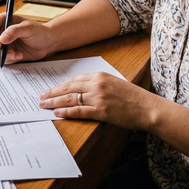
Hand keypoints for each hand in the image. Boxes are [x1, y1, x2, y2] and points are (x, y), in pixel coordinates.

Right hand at [0, 13, 55, 63]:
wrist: (47, 43)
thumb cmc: (40, 32)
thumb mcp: (29, 28)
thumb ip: (15, 31)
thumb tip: (2, 38)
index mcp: (4, 20)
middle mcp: (1, 32)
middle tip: (10, 52)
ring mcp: (3, 43)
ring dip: (4, 56)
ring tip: (17, 54)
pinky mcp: (7, 53)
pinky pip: (1, 59)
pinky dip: (8, 60)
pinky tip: (19, 56)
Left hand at [38, 72, 157, 130]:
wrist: (147, 107)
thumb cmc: (133, 97)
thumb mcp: (114, 83)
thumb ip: (98, 84)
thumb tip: (81, 90)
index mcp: (100, 75)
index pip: (74, 80)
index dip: (60, 85)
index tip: (51, 89)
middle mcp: (97, 85)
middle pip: (69, 88)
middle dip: (53, 92)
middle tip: (41, 96)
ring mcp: (98, 98)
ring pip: (70, 99)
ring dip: (54, 102)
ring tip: (43, 105)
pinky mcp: (101, 111)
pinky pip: (79, 111)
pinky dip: (66, 112)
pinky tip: (57, 113)